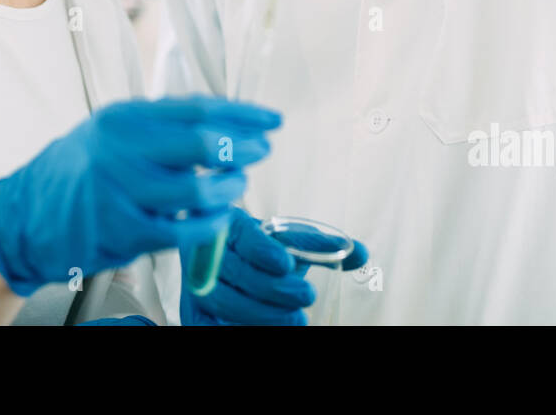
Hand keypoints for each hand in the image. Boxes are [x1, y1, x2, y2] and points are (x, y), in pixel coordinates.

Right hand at [0, 96, 281, 295]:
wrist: (26, 217)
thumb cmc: (77, 171)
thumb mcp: (111, 132)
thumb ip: (158, 126)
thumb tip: (221, 120)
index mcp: (123, 118)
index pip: (197, 109)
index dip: (242, 113)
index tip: (270, 118)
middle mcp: (121, 150)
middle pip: (203, 143)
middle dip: (243, 146)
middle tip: (262, 149)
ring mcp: (122, 192)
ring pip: (198, 188)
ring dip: (230, 187)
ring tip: (238, 184)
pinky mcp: (123, 232)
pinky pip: (183, 229)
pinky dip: (210, 223)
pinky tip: (221, 216)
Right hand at [180, 207, 368, 324]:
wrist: (227, 263)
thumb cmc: (260, 252)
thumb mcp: (288, 242)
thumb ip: (321, 246)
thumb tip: (361, 253)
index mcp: (229, 225)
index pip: (241, 234)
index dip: (262, 249)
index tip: (287, 263)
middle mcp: (207, 252)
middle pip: (234, 272)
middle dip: (272, 288)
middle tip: (307, 296)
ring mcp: (197, 285)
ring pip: (222, 301)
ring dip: (261, 314)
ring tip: (297, 320)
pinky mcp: (194, 314)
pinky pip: (211, 324)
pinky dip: (240, 327)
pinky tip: (268, 329)